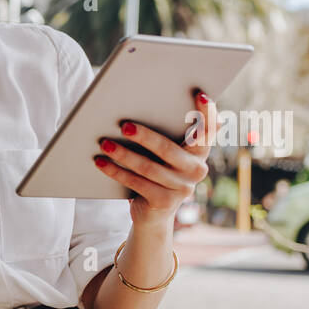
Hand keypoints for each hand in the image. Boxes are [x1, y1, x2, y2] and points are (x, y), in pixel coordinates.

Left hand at [94, 88, 217, 226]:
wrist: (153, 213)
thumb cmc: (156, 173)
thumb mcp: (165, 154)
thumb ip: (168, 132)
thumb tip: (141, 107)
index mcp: (200, 152)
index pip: (208, 130)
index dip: (207, 113)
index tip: (200, 95)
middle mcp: (197, 170)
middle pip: (169, 149)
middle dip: (145, 136)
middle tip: (124, 126)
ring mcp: (182, 189)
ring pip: (149, 168)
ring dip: (123, 155)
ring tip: (105, 144)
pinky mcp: (164, 202)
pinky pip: (137, 183)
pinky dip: (116, 172)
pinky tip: (101, 162)